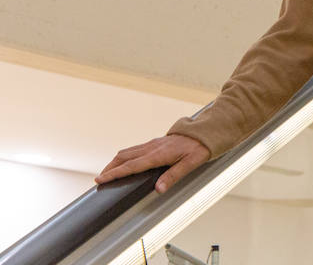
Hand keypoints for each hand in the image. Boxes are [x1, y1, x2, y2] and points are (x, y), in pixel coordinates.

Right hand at [95, 134, 209, 193]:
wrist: (205, 132)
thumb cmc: (199, 148)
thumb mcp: (191, 163)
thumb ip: (174, 176)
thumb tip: (158, 189)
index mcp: (159, 154)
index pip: (132, 165)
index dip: (115, 173)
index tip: (100, 179)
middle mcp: (152, 148)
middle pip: (124, 157)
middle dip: (110, 168)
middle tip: (99, 180)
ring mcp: (153, 144)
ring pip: (128, 152)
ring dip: (115, 162)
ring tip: (107, 173)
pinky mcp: (155, 143)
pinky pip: (135, 150)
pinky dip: (124, 157)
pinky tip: (124, 163)